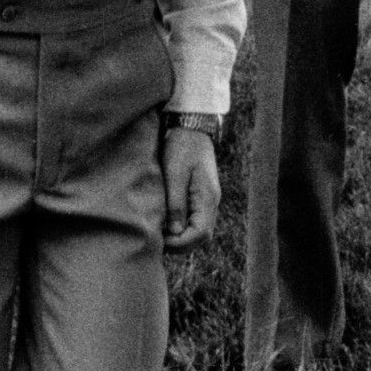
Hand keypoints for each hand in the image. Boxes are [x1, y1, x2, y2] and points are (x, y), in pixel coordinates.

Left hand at [162, 127, 220, 249]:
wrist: (190, 127)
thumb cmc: (181, 147)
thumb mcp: (175, 174)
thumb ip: (176, 204)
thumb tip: (175, 232)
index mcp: (208, 197)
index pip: (200, 233)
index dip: (181, 243)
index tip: (161, 241)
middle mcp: (212, 201)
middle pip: (202, 236)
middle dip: (181, 244)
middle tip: (158, 242)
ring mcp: (208, 199)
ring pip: (199, 230)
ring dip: (182, 237)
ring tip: (161, 235)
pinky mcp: (201, 195)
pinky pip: (195, 219)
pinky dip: (183, 227)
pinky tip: (167, 224)